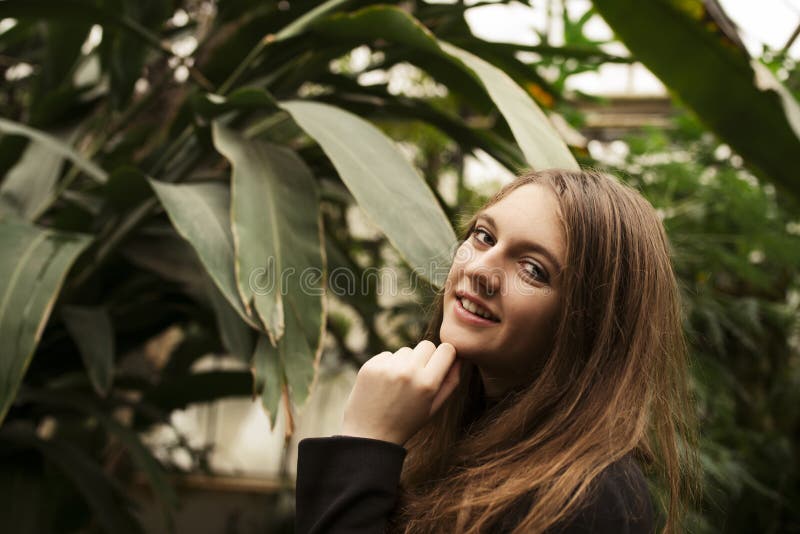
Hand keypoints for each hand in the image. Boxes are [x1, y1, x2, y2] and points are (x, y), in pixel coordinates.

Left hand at [340, 340, 461, 446]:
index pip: (447, 349)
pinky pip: (388, 355)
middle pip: (427, 345)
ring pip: (406, 350)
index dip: (445, 356)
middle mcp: (408, 372)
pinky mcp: (371, 365)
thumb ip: (451, 382)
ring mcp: (387, 367)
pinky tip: (384, 384)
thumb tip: (459, 357)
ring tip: (398, 385)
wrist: (370, 434)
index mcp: (428, 384)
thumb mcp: (434, 407)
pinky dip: (388, 365)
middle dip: (425, 357)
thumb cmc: (407, 422)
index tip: (440, 364)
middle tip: (418, 377)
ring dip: (405, 362)